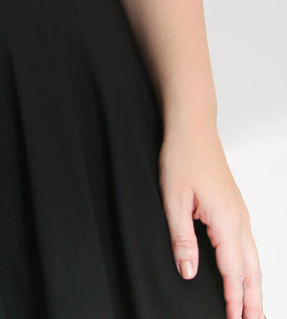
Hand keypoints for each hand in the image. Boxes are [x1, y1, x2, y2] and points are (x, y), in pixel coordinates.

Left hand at [158, 120, 264, 318]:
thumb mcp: (173, 199)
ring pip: (254, 258)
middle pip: (251, 270)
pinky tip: (247, 274)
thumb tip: (188, 271)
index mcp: (224, 220)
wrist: (193, 127)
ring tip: (254, 310)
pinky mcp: (236, 207)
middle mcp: (239, 219)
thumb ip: (181, 238)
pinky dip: (252, 267)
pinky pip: (249, 245)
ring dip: (254, 287)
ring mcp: (240, 212)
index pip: (232, 270)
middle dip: (251, 300)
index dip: (232, 299)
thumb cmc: (182, 156)